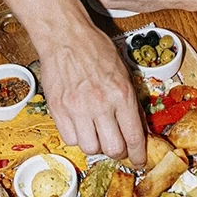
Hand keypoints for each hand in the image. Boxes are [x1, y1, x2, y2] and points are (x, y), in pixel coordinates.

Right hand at [34, 20, 146, 165]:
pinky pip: (70, 139)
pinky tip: (80, 126)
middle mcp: (100, 104)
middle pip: (113, 148)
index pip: (133, 137)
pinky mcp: (58, 109)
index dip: (138, 155)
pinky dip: (77, 137)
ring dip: (96, 144)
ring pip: (90, 148)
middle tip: (116, 146)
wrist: (65, 36)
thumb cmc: (94, 48)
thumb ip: (130, 101)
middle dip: (118, 152)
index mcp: (121, 94)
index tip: (138, 160)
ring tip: (96, 133)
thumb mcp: (123, 71)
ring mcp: (77, 108)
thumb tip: (137, 126)